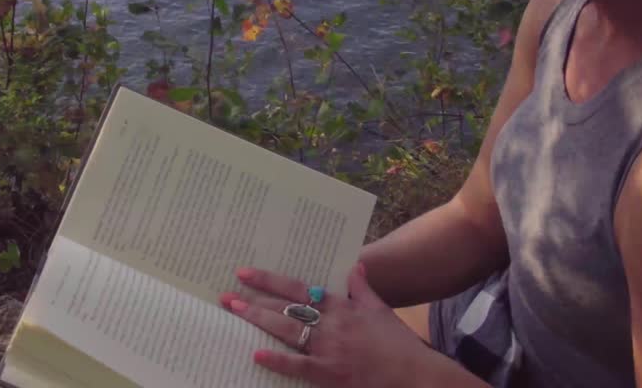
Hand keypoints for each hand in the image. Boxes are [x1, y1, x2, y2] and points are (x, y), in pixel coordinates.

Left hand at [219, 262, 433, 387]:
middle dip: (255, 300)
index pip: (298, 289)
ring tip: (235, 312)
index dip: (270, 280)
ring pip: (287, 330)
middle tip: (227, 295)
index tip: (246, 273)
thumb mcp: (380, 310)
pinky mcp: (330, 374)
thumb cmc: (397, 344)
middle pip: (285, 309)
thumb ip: (363, 288)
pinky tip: (256, 353)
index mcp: (341, 306)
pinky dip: (278, 360)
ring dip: (258, 320)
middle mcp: (331, 324)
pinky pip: (299, 366)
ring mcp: (329, 349)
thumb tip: (354, 266)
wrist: (414, 375)